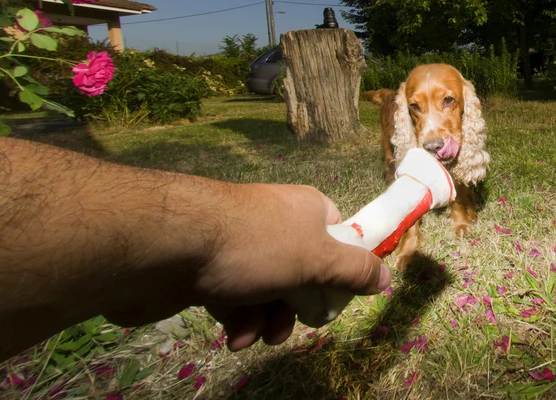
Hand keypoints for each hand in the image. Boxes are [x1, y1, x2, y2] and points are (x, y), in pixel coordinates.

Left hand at [196, 184, 389, 349]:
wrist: (168, 245)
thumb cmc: (255, 246)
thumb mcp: (317, 259)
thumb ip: (355, 270)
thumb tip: (387, 278)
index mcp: (306, 212)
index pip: (337, 238)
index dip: (340, 271)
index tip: (333, 298)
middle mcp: (274, 226)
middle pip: (302, 274)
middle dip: (297, 307)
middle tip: (288, 325)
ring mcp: (240, 248)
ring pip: (269, 293)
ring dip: (266, 320)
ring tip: (255, 334)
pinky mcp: (210, 270)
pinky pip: (236, 299)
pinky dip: (239, 320)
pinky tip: (233, 334)